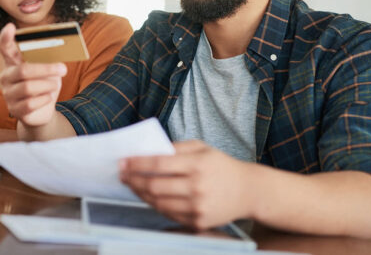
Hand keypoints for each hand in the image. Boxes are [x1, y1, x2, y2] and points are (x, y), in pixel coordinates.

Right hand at [0, 23, 66, 126]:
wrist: (43, 111)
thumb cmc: (45, 86)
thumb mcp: (48, 71)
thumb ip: (49, 62)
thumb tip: (59, 59)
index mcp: (13, 62)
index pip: (5, 48)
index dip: (6, 37)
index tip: (10, 26)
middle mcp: (6, 76)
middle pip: (23, 70)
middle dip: (46, 69)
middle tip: (63, 69)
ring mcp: (8, 94)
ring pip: (29, 88)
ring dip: (48, 86)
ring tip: (55, 85)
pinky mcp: (14, 109)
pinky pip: (31, 103)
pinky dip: (45, 99)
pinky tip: (48, 97)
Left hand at [119, 140, 257, 229]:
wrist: (248, 191)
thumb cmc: (221, 165)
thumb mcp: (202, 148)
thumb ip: (176, 148)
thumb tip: (148, 152)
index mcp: (197, 164)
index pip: (158, 164)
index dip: (136, 164)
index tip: (122, 162)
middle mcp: (197, 187)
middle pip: (154, 186)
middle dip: (133, 180)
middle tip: (122, 174)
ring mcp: (198, 207)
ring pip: (158, 203)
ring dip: (140, 194)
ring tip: (132, 185)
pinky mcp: (198, 222)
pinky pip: (168, 214)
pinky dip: (155, 205)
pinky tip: (149, 196)